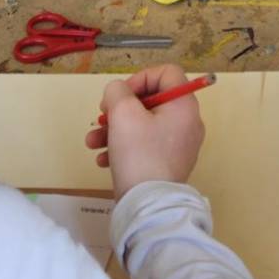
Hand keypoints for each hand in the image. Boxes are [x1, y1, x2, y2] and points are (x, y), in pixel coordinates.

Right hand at [84, 65, 204, 196]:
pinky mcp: (168, 165)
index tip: (120, 95)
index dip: (140, 77)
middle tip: (102, 116)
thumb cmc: (139, 154)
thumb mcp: (123, 113)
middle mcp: (187, 123)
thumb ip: (117, 92)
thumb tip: (118, 91)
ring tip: (92, 142)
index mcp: (184, 105)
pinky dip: (123, 147)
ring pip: (143, 126)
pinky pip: (145, 146)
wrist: (148, 206)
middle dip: (120, 108)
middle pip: (152, 101)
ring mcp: (179, 146)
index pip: (167, 73)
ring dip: (115, 129)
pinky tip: (103, 159)